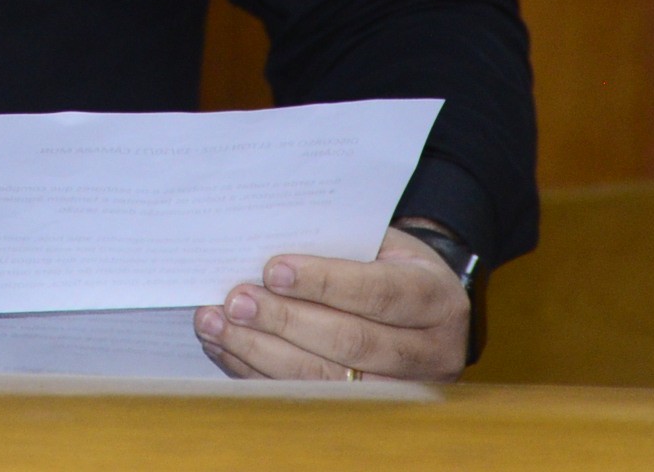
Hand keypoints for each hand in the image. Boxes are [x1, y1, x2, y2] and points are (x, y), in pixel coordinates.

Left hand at [192, 224, 469, 381]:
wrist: (427, 309)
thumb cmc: (394, 265)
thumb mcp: (385, 243)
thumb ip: (340, 244)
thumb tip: (269, 242)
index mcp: (436, 298)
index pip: (377, 292)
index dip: (323, 282)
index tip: (272, 270)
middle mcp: (430, 351)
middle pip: (349, 342)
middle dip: (284, 321)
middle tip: (235, 301)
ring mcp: (403, 389)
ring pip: (325, 378)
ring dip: (261, 352)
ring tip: (217, 326)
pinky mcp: (369, 412)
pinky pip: (308, 397)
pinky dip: (261, 374)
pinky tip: (229, 350)